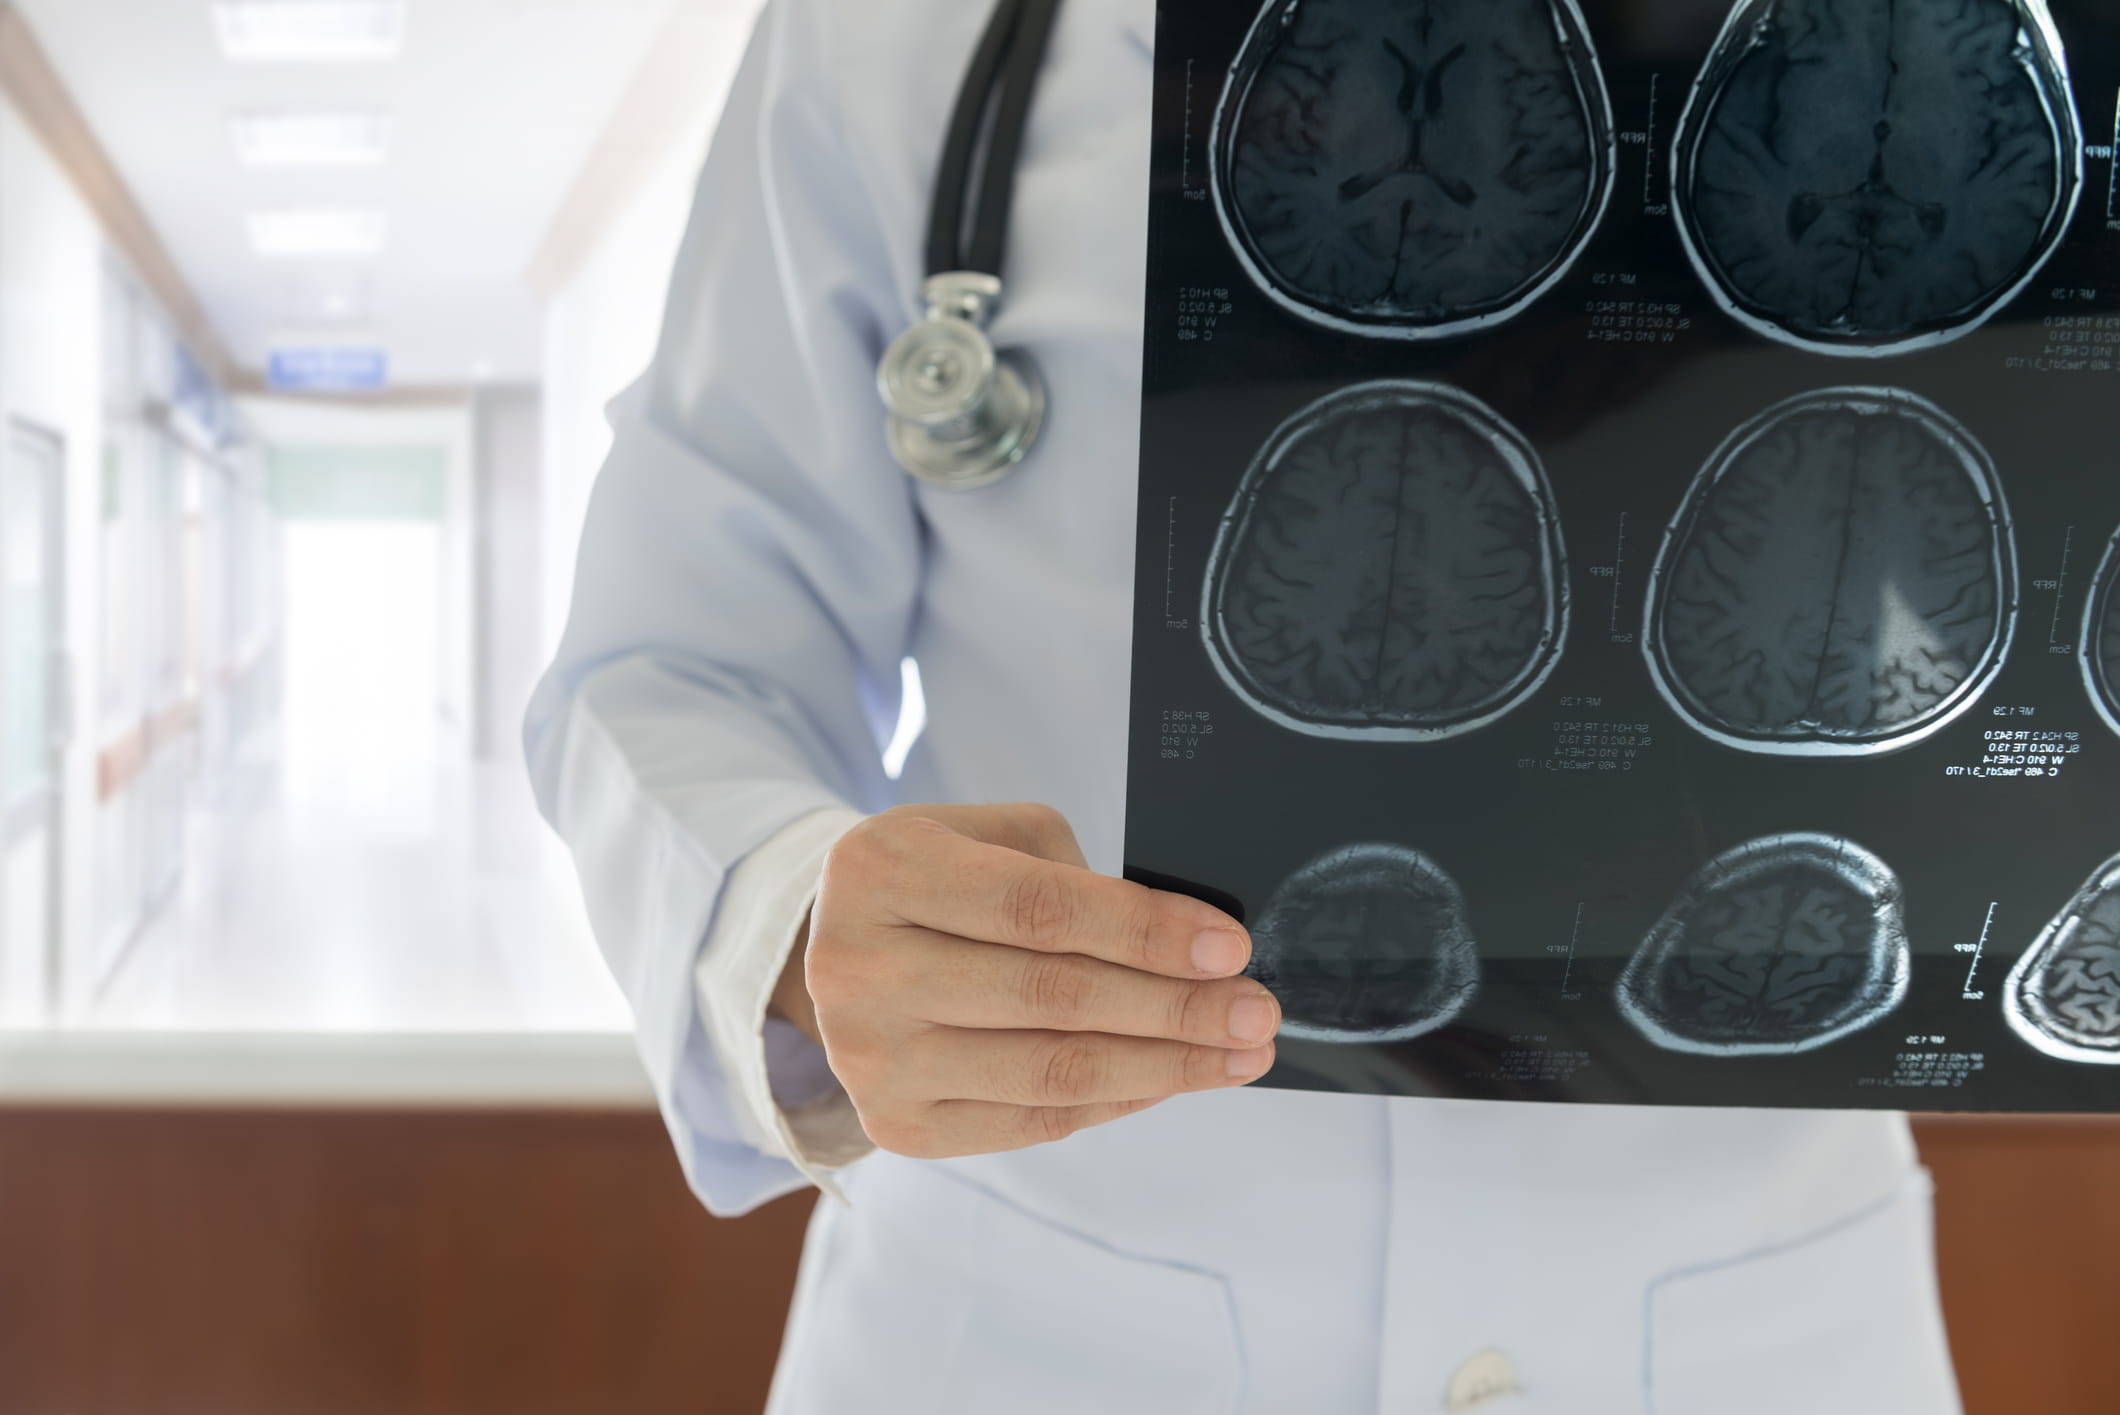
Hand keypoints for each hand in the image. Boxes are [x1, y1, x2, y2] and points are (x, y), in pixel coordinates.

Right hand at [772, 804, 1278, 1158]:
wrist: (842, 951)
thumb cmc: (940, 879)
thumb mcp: (991, 835)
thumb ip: (1074, 880)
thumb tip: (1190, 952)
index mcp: (881, 871)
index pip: (1036, 909)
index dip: (1143, 931)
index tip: (1229, 947)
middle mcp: (858, 968)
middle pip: (1049, 997)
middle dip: (1173, 1008)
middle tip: (1256, 1011)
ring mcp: (871, 1057)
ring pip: (1049, 1073)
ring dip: (1163, 1067)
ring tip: (1237, 1054)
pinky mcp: (894, 1123)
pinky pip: (1032, 1123)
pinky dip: (1116, 1101)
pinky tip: (1170, 1080)